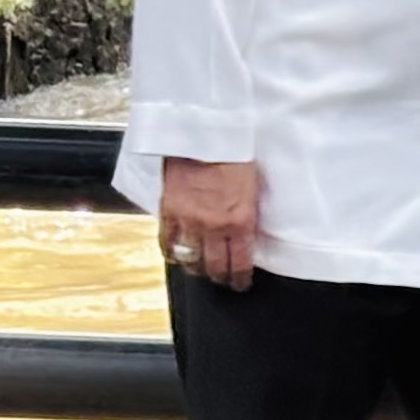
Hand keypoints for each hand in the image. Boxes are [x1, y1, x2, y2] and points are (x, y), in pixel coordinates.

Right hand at [159, 157, 261, 291]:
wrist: (205, 136)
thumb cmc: (234, 156)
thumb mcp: (252, 190)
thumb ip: (247, 216)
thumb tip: (247, 236)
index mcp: (240, 221)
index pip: (240, 263)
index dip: (240, 279)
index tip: (241, 283)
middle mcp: (214, 226)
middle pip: (215, 267)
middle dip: (221, 278)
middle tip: (224, 281)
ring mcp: (189, 221)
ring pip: (191, 259)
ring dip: (197, 269)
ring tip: (202, 271)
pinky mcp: (169, 211)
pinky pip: (167, 243)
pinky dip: (172, 254)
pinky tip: (177, 257)